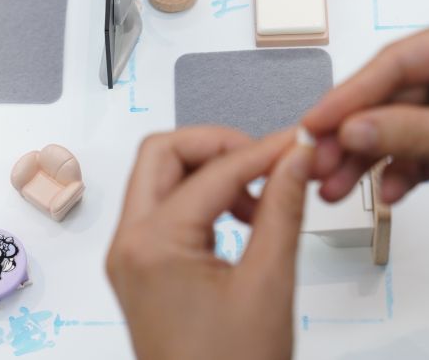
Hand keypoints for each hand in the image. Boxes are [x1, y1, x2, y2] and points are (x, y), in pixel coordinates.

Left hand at [106, 127, 312, 359]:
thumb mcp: (269, 284)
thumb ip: (281, 210)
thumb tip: (294, 161)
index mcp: (152, 245)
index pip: (211, 170)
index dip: (263, 151)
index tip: (299, 145)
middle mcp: (128, 245)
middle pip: (162, 154)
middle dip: (219, 146)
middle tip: (269, 157)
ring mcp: (128, 258)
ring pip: (159, 179)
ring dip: (209, 172)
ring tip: (261, 195)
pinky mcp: (139, 271)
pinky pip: (162, 211)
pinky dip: (200, 200)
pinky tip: (240, 217)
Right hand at [303, 6, 428, 234]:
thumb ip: (413, 132)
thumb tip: (354, 128)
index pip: (394, 64)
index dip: (349, 96)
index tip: (315, 122)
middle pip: (389, 99)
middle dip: (354, 133)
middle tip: (320, 161)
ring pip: (400, 130)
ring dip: (370, 158)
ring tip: (340, 185)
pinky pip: (421, 154)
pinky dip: (402, 173)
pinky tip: (389, 190)